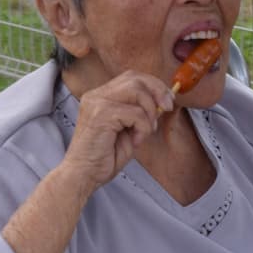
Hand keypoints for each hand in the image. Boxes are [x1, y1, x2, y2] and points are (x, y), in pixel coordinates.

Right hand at [62, 71, 172, 192]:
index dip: (154, 85)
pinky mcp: (100, 115)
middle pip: (136, 78)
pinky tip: (135, 141)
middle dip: (158, 91)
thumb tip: (164, 100)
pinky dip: (143, 127)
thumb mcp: (129, 128)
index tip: (168, 100)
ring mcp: (97, 103)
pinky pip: (135, 113)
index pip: (132, 77)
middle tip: (166, 109)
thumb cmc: (105, 156)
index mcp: (101, 96)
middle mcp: (96, 95)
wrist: (83, 176)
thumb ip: (141, 112)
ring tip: (145, 131)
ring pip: (137, 91)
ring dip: (150, 112)